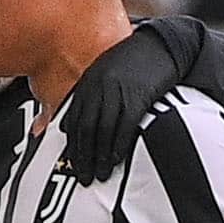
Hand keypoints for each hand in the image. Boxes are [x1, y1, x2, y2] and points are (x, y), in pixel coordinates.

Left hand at [61, 25, 182, 184]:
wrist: (159, 44)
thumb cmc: (130, 62)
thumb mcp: (100, 75)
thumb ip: (82, 100)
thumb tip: (64, 127)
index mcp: (87, 84)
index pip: (73, 120)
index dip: (71, 146)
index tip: (69, 165)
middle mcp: (98, 88)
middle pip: (85, 129)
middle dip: (83, 157)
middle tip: (83, 177)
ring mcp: (117, 91)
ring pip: (103, 130)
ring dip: (100, 156)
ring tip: (100, 174)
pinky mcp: (138, 96)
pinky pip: (125, 125)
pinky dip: (119, 144)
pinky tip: (116, 159)